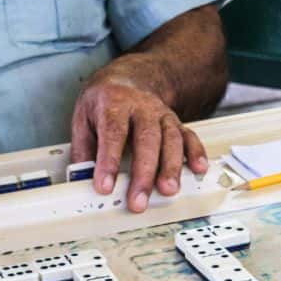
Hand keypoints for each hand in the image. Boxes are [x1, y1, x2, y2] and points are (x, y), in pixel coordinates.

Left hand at [70, 54, 209, 213]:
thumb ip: (83, 150)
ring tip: (168, 191)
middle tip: (138, 201)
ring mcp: (162, 115)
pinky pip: (189, 136)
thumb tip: (82, 180)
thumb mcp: (83, 119)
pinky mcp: (176, 123)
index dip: (108, 162)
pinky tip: (198, 169)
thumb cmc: (104, 103)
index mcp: (114, 104)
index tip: (105, 187)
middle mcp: (142, 108)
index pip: (113, 134)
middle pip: (146, 140)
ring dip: (171, 167)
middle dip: (143, 173)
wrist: (127, 80)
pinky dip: (196, 153)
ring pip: (171, 139)